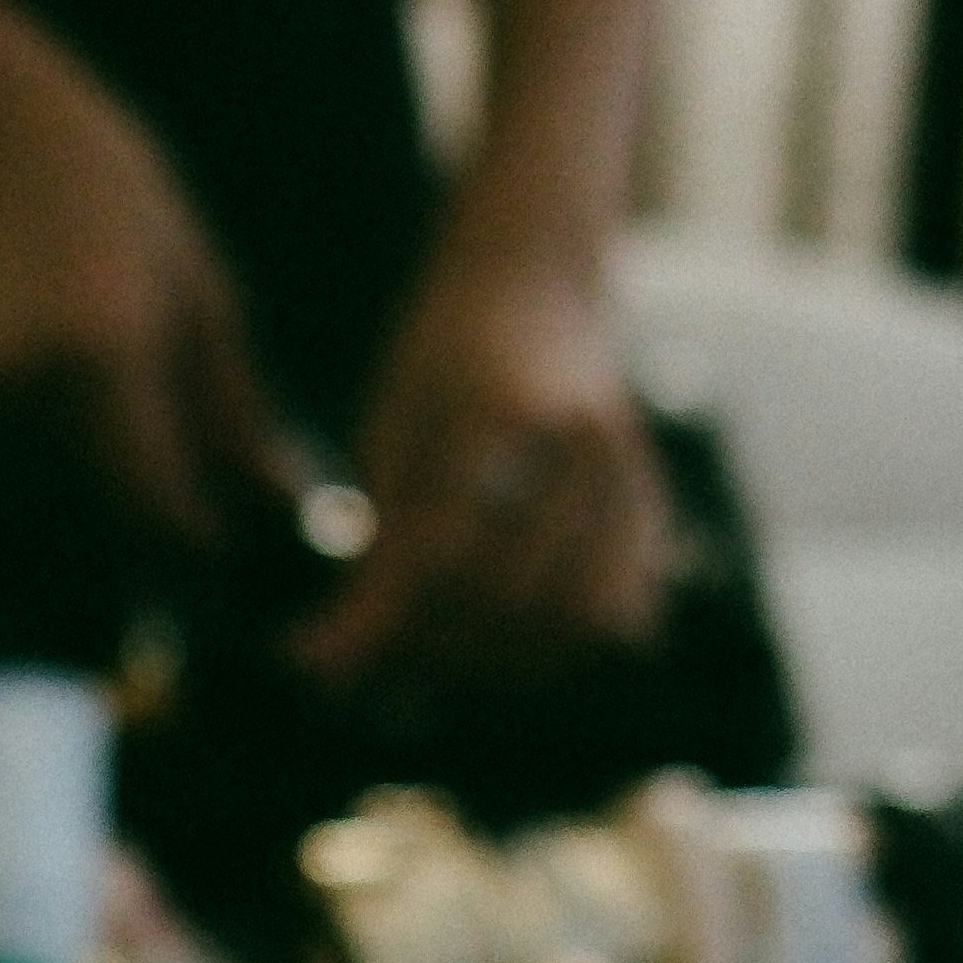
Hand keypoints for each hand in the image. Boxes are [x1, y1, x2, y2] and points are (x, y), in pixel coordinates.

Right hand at [0, 22, 274, 540]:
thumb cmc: (122, 203)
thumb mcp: (207, 303)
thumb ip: (237, 422)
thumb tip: (284, 510)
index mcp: (102, 364)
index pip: (154, 512)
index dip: (199, 554)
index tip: (237, 562)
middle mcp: (25, 398)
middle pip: (101, 536)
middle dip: (156, 560)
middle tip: (208, 564)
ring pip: (55, 527)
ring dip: (108, 538)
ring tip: (161, 512)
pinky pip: (21, 491)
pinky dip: (65, 498)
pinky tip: (100, 465)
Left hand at [312, 218, 667, 672]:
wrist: (539, 281)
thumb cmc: (445, 353)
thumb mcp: (392, 428)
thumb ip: (383, 541)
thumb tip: (339, 661)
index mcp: (507, 408)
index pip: (438, 553)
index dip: (371, 626)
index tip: (308, 664)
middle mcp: (586, 444)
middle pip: (509, 598)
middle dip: (429, 656)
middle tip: (368, 681)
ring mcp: (634, 475)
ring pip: (578, 623)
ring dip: (500, 668)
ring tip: (433, 673)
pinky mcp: (654, 506)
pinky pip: (625, 615)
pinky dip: (562, 650)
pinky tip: (500, 652)